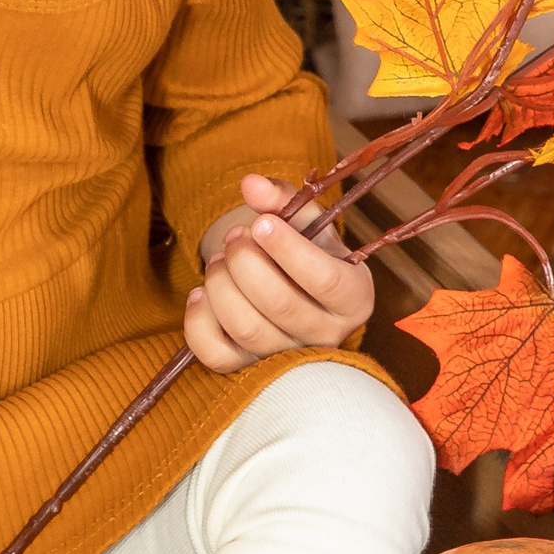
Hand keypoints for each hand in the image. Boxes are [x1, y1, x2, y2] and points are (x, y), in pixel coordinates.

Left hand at [185, 172, 376, 375]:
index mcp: (354, 297)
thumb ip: (282, 198)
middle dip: (246, 262)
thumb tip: (251, 184)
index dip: (289, 250)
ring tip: (220, 260)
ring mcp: (287, 357)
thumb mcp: (305, 221)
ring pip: (247, 329)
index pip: (326, 280)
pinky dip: (199, 320)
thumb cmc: (306, 251)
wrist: (292, 287)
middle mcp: (327, 335)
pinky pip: (216, 355)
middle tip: (236, 236)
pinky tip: (202, 293)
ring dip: (221, 284)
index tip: (261, 224)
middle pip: (280, 305)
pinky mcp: (250, 370)